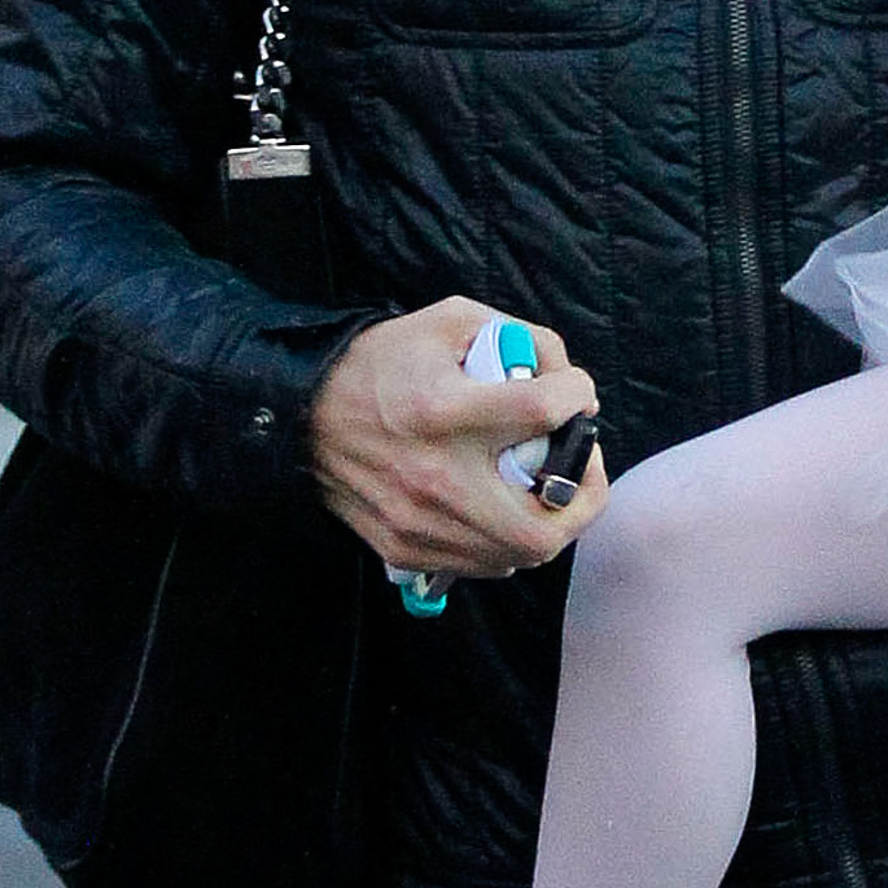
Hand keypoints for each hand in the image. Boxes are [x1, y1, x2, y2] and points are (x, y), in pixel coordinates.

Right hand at [308, 298, 606, 576]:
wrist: (301, 414)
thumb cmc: (382, 363)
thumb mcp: (448, 323)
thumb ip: (517, 337)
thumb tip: (566, 376)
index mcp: (445, 410)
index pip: (543, 411)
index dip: (577, 396)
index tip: (573, 392)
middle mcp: (436, 476)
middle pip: (543, 523)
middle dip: (585, 497)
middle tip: (583, 468)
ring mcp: (420, 522)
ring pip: (519, 554)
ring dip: (550, 521)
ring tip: (547, 488)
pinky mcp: (405, 547)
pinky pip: (482, 564)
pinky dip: (508, 541)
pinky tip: (506, 508)